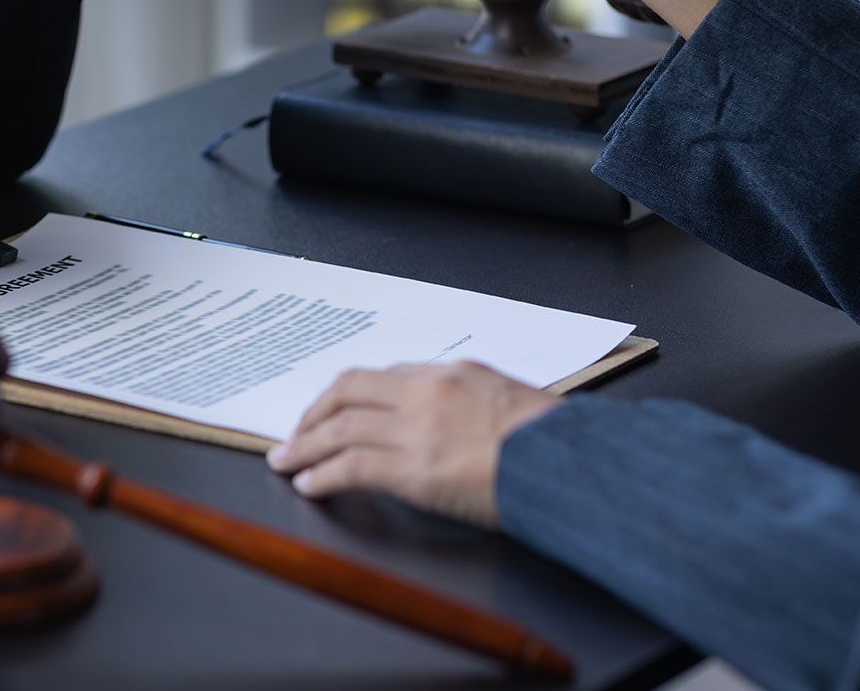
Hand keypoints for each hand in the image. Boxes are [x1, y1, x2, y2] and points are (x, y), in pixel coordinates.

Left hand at [264, 362, 557, 528]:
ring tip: (286, 460)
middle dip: (313, 413)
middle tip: (295, 432)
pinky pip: (351, 468)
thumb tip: (451, 420)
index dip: (348, 395)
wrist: (573, 464)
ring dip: (305, 445)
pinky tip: (310, 484)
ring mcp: (417, 430)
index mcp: (451, 374)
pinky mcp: (414, 471)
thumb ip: (471, 402)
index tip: (333, 409)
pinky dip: (323, 475)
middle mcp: (426, 393)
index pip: (383, 377)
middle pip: (348, 393)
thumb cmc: (554, 442)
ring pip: (340, 428)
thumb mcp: (510, 401)